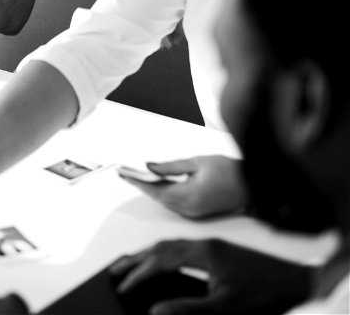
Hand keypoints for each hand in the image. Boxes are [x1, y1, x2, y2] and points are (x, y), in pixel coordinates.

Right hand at [110, 239, 311, 314]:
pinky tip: (162, 261)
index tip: (123, 285)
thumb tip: (156, 312)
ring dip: (148, 254)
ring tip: (131, 265)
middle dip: (135, 259)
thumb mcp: (224, 308)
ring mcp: (212, 244)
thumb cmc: (265, 293)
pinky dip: (164, 252)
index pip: (160, 261)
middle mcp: (204, 243)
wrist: (297, 281)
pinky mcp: (218, 248)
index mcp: (203, 253)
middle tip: (115, 271)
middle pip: (160, 247)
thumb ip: (187, 309)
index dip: (138, 274)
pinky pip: (182, 245)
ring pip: (170, 244)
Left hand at [120, 155, 247, 218]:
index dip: (137, 181)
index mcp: (189, 196)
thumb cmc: (229, 171)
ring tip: (135, 175)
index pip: (155, 189)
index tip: (123, 173)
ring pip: (165, 201)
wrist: (254, 185)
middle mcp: (189, 209)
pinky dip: (164, 193)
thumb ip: (170, 166)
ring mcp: (194, 213)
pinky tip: (156, 182)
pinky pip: (175, 203)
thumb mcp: (197, 162)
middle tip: (124, 172)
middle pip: (158, 196)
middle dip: (141, 184)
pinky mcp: (198, 213)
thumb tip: (149, 166)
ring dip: (151, 189)